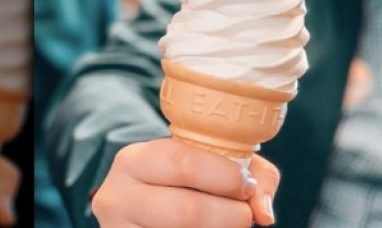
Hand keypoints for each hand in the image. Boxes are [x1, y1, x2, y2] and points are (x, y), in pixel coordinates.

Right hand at [93, 138, 280, 226]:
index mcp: (134, 160)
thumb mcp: (205, 163)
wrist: (140, 207)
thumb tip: (265, 213)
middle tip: (245, 215)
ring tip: (230, 224)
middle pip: (187, 210)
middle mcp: (117, 196)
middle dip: (230, 214)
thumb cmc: (184, 182)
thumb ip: (248, 174)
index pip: (182, 163)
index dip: (225, 176)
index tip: (247, 185)